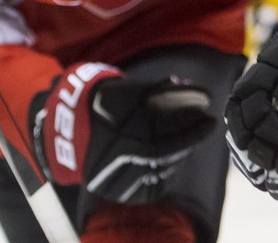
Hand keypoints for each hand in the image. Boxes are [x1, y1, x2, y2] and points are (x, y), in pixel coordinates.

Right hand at [30, 62, 214, 204]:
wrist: (66, 127)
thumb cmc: (101, 102)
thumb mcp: (129, 90)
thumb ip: (159, 90)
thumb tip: (188, 87)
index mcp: (127, 139)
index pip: (171, 143)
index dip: (194, 133)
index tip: (211, 121)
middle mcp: (123, 163)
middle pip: (168, 158)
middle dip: (187, 142)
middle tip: (201, 128)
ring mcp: (118, 180)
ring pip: (160, 174)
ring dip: (177, 156)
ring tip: (184, 139)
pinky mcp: (116, 191)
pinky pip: (148, 188)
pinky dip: (162, 173)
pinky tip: (168, 158)